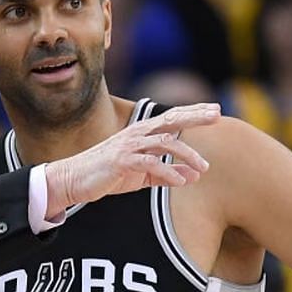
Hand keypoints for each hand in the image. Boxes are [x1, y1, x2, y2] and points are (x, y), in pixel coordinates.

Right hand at [44, 103, 217, 215]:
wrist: (74, 179)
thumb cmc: (109, 174)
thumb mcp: (143, 174)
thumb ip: (168, 173)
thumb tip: (194, 176)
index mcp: (142, 133)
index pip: (172, 118)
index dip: (194, 112)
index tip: (215, 110)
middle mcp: (137, 134)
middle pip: (171, 120)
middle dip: (195, 117)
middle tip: (216, 115)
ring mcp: (129, 146)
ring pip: (164, 143)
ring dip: (186, 155)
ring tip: (204, 167)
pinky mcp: (121, 161)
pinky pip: (149, 164)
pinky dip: (167, 171)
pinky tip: (180, 181)